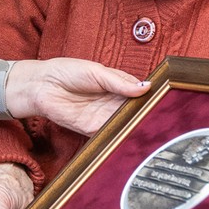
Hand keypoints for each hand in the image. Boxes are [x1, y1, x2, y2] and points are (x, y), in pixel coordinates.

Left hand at [6, 58, 148, 134]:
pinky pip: (109, 135)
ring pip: (125, 124)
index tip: (166, 100)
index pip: (139, 93)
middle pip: (135, 111)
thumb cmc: (67, 72)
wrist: (42, 85)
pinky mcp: (91, 129)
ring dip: (135, 127)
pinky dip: (119, 137)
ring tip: (151, 128)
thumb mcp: (97, 72)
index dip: (151, 97)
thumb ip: (119, 82)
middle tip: (162, 117)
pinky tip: (130, 136)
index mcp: (116, 85)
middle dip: (146, 115)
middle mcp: (112, 102)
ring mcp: (103, 116)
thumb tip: (145, 88)